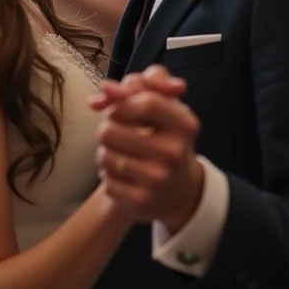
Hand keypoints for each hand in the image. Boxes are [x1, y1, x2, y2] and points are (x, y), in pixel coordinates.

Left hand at [89, 65, 203, 231]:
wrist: (179, 191)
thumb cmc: (166, 137)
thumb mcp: (166, 106)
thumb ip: (139, 85)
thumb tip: (105, 88)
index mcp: (184, 125)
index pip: (147, 101)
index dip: (123, 102)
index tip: (118, 108)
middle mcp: (173, 153)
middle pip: (111, 129)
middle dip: (108, 128)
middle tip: (120, 134)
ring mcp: (157, 180)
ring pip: (105, 155)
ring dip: (107, 152)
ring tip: (123, 154)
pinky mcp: (140, 202)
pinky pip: (105, 180)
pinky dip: (109, 175)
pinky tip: (125, 175)